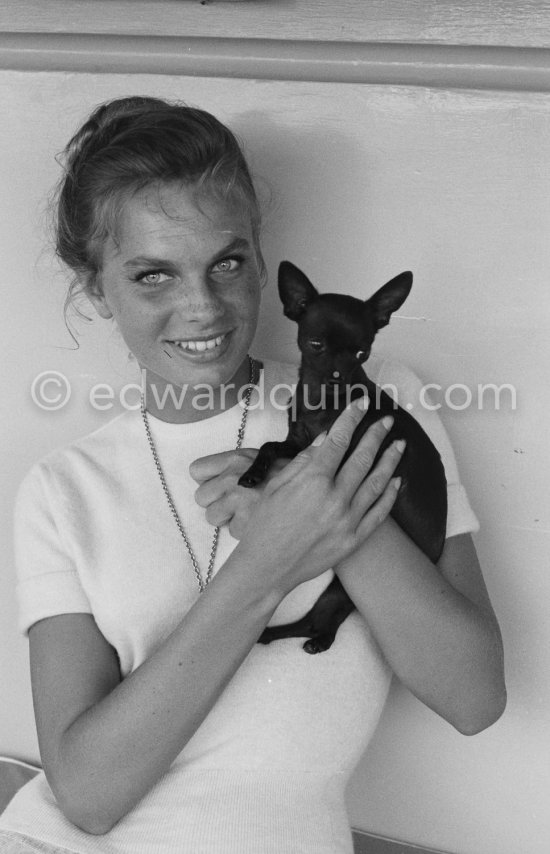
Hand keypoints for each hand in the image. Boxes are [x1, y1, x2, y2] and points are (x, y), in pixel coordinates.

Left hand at [191, 450, 287, 539]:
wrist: (319, 486)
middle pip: (201, 497)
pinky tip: (259, 523)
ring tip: (246, 514)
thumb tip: (219, 468)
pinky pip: (232, 531)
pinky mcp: (246, 525)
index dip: (206, 479)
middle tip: (234, 502)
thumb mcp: (266, 458)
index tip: (217, 485)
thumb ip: (242, 462)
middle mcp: (232, 480)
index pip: (197, 470)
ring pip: (212, 516)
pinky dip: (244, 531)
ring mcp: (237, 503)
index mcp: (234, 459)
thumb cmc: (291, 473)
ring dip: (227, 517)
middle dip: (216, 501)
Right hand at [225, 399, 404, 595]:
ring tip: (399, 444)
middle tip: (387, 421)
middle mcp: (334, 498)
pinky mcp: (354, 539)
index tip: (361, 404)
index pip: (338, 440)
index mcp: (312, 480)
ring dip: (390, 460)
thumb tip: (326, 439)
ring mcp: (347, 519)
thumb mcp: (277, 486)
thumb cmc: (264, 525)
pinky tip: (396, 480)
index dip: (351, 419)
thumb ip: (303, 461)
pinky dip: (389, 494)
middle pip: (362, 457)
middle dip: (376, 435)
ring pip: (376, 482)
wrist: (267, 568)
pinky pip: (378, 512)